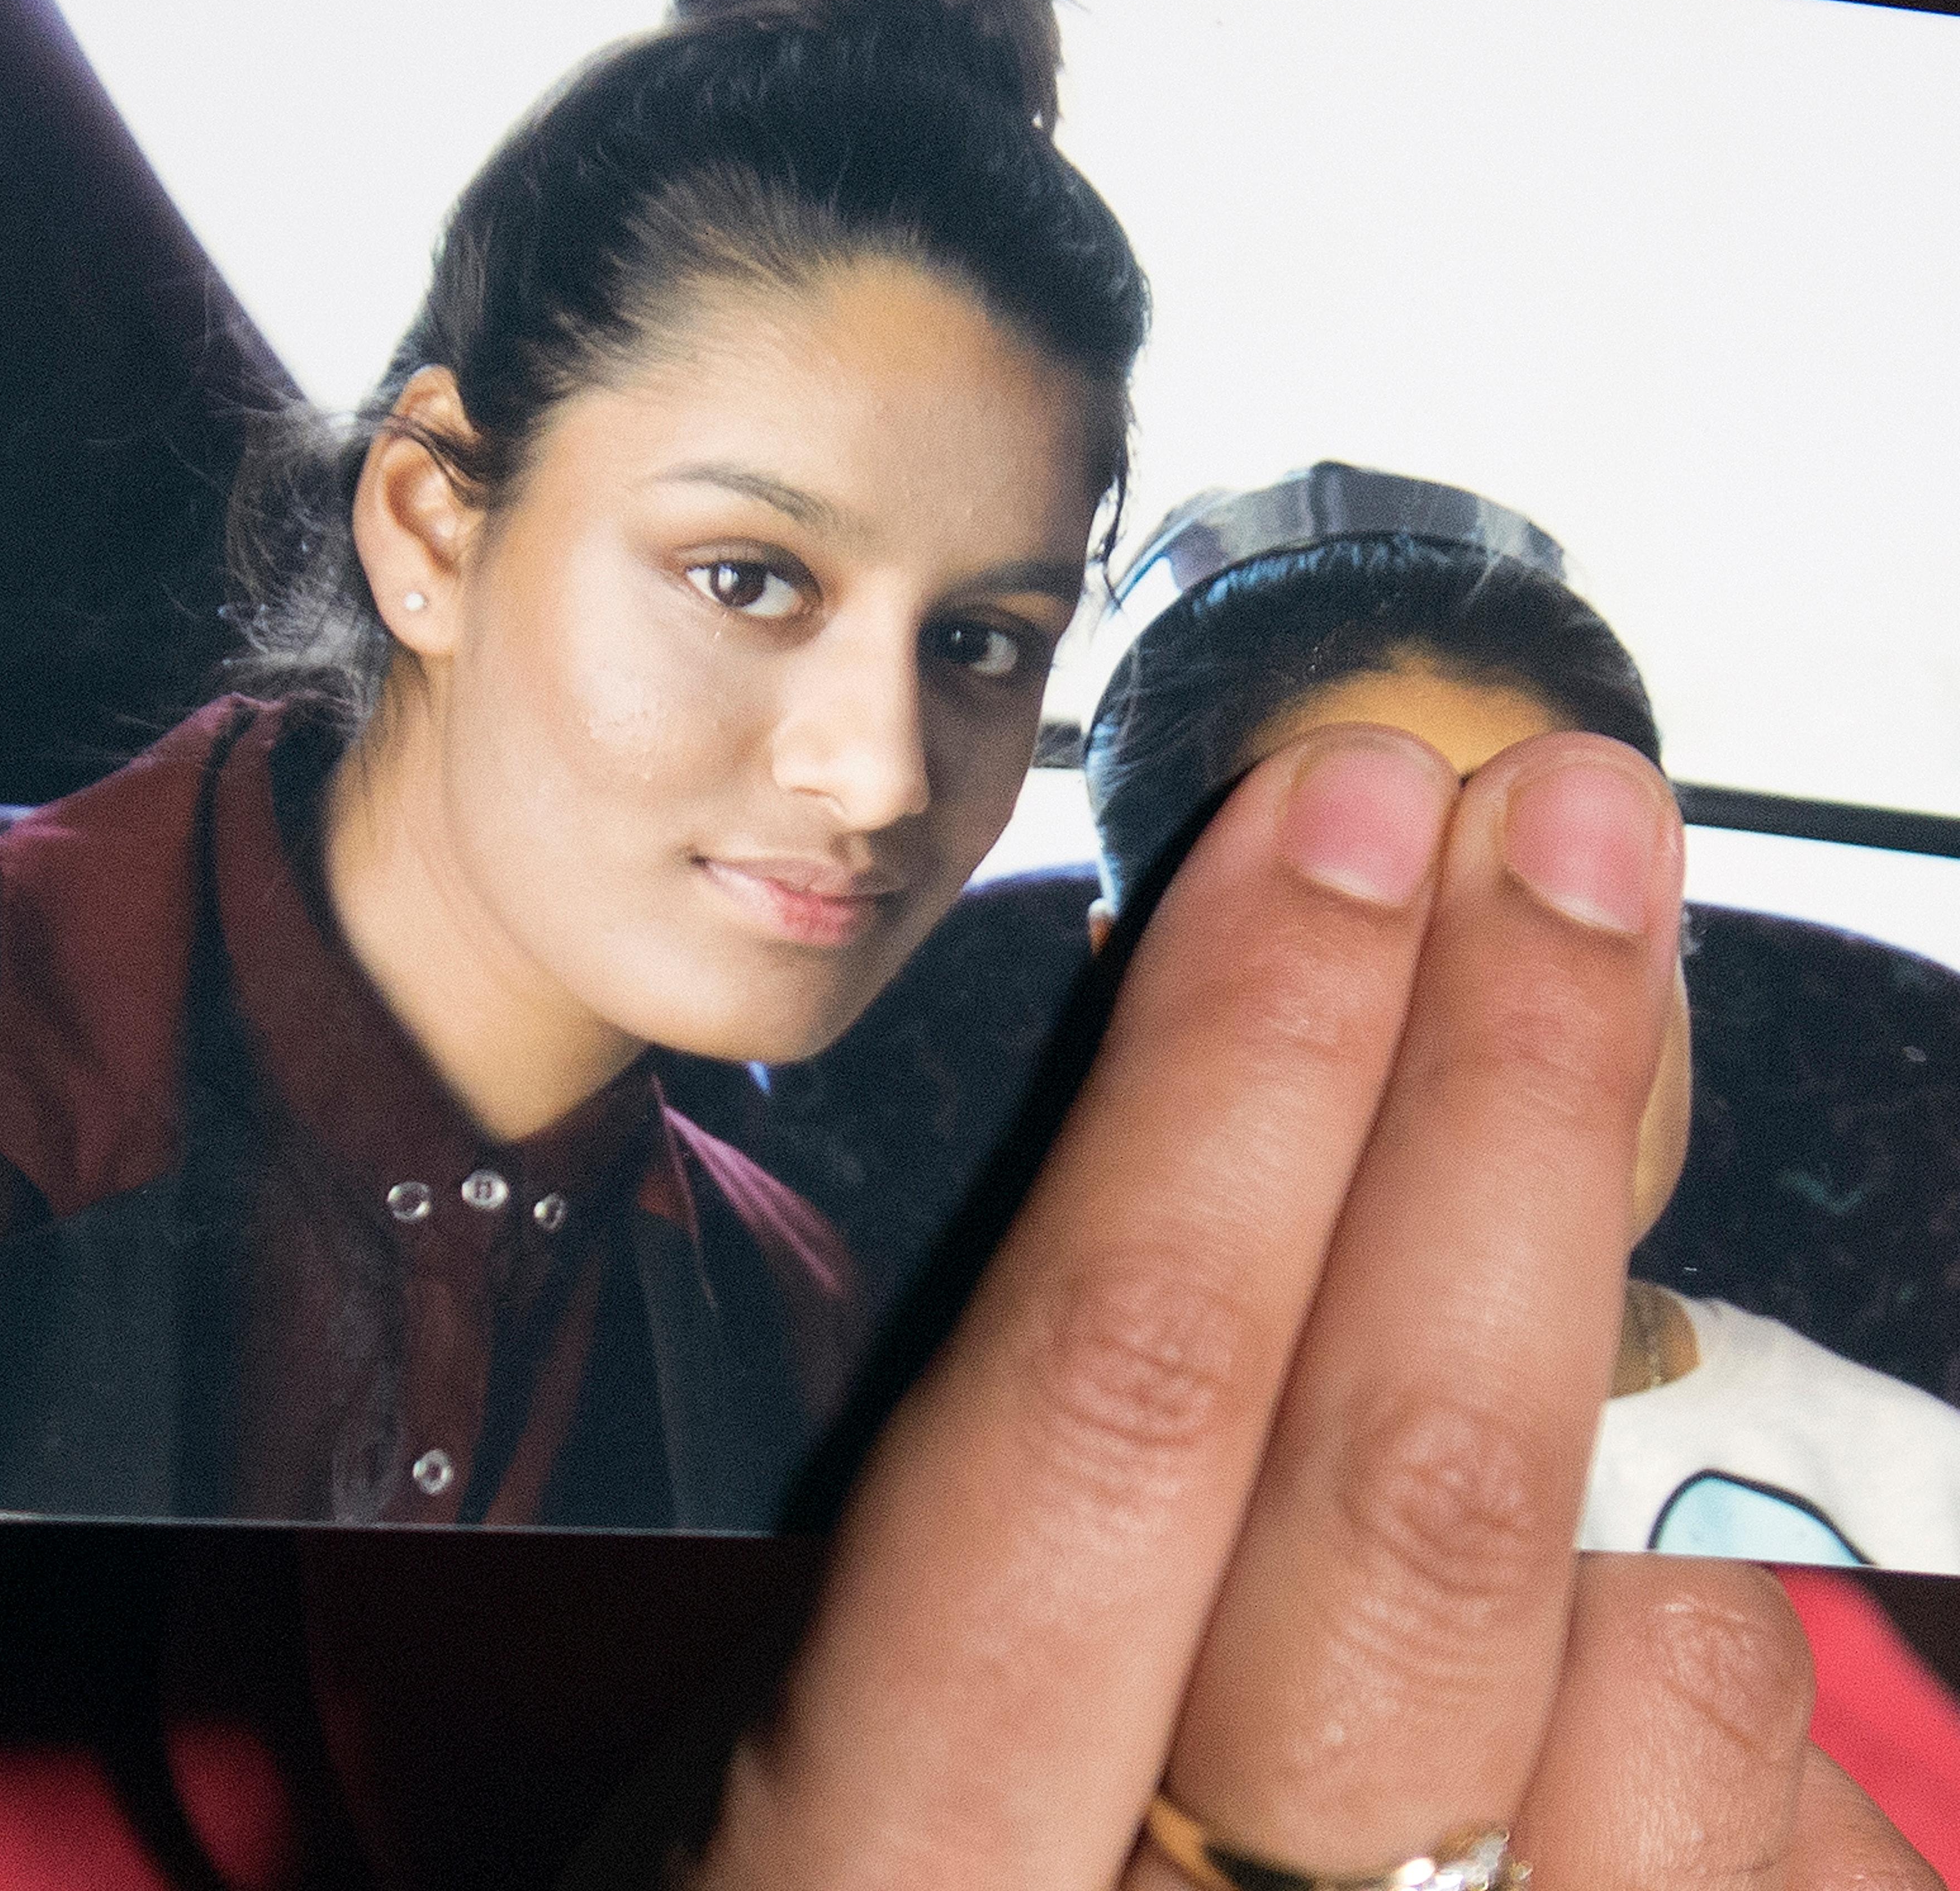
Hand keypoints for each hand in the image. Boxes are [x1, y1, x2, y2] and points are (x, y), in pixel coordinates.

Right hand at [688, 725, 1936, 1889]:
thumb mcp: (801, 1722)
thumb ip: (1011, 1486)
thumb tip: (1257, 1109)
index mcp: (882, 1871)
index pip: (1106, 1405)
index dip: (1241, 1074)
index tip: (1334, 817)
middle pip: (1421, 1502)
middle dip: (1512, 1094)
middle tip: (1564, 827)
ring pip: (1667, 1655)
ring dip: (1636, 1395)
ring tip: (1549, 1276)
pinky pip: (1800, 1817)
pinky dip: (1714, 1639)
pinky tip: (1613, 1602)